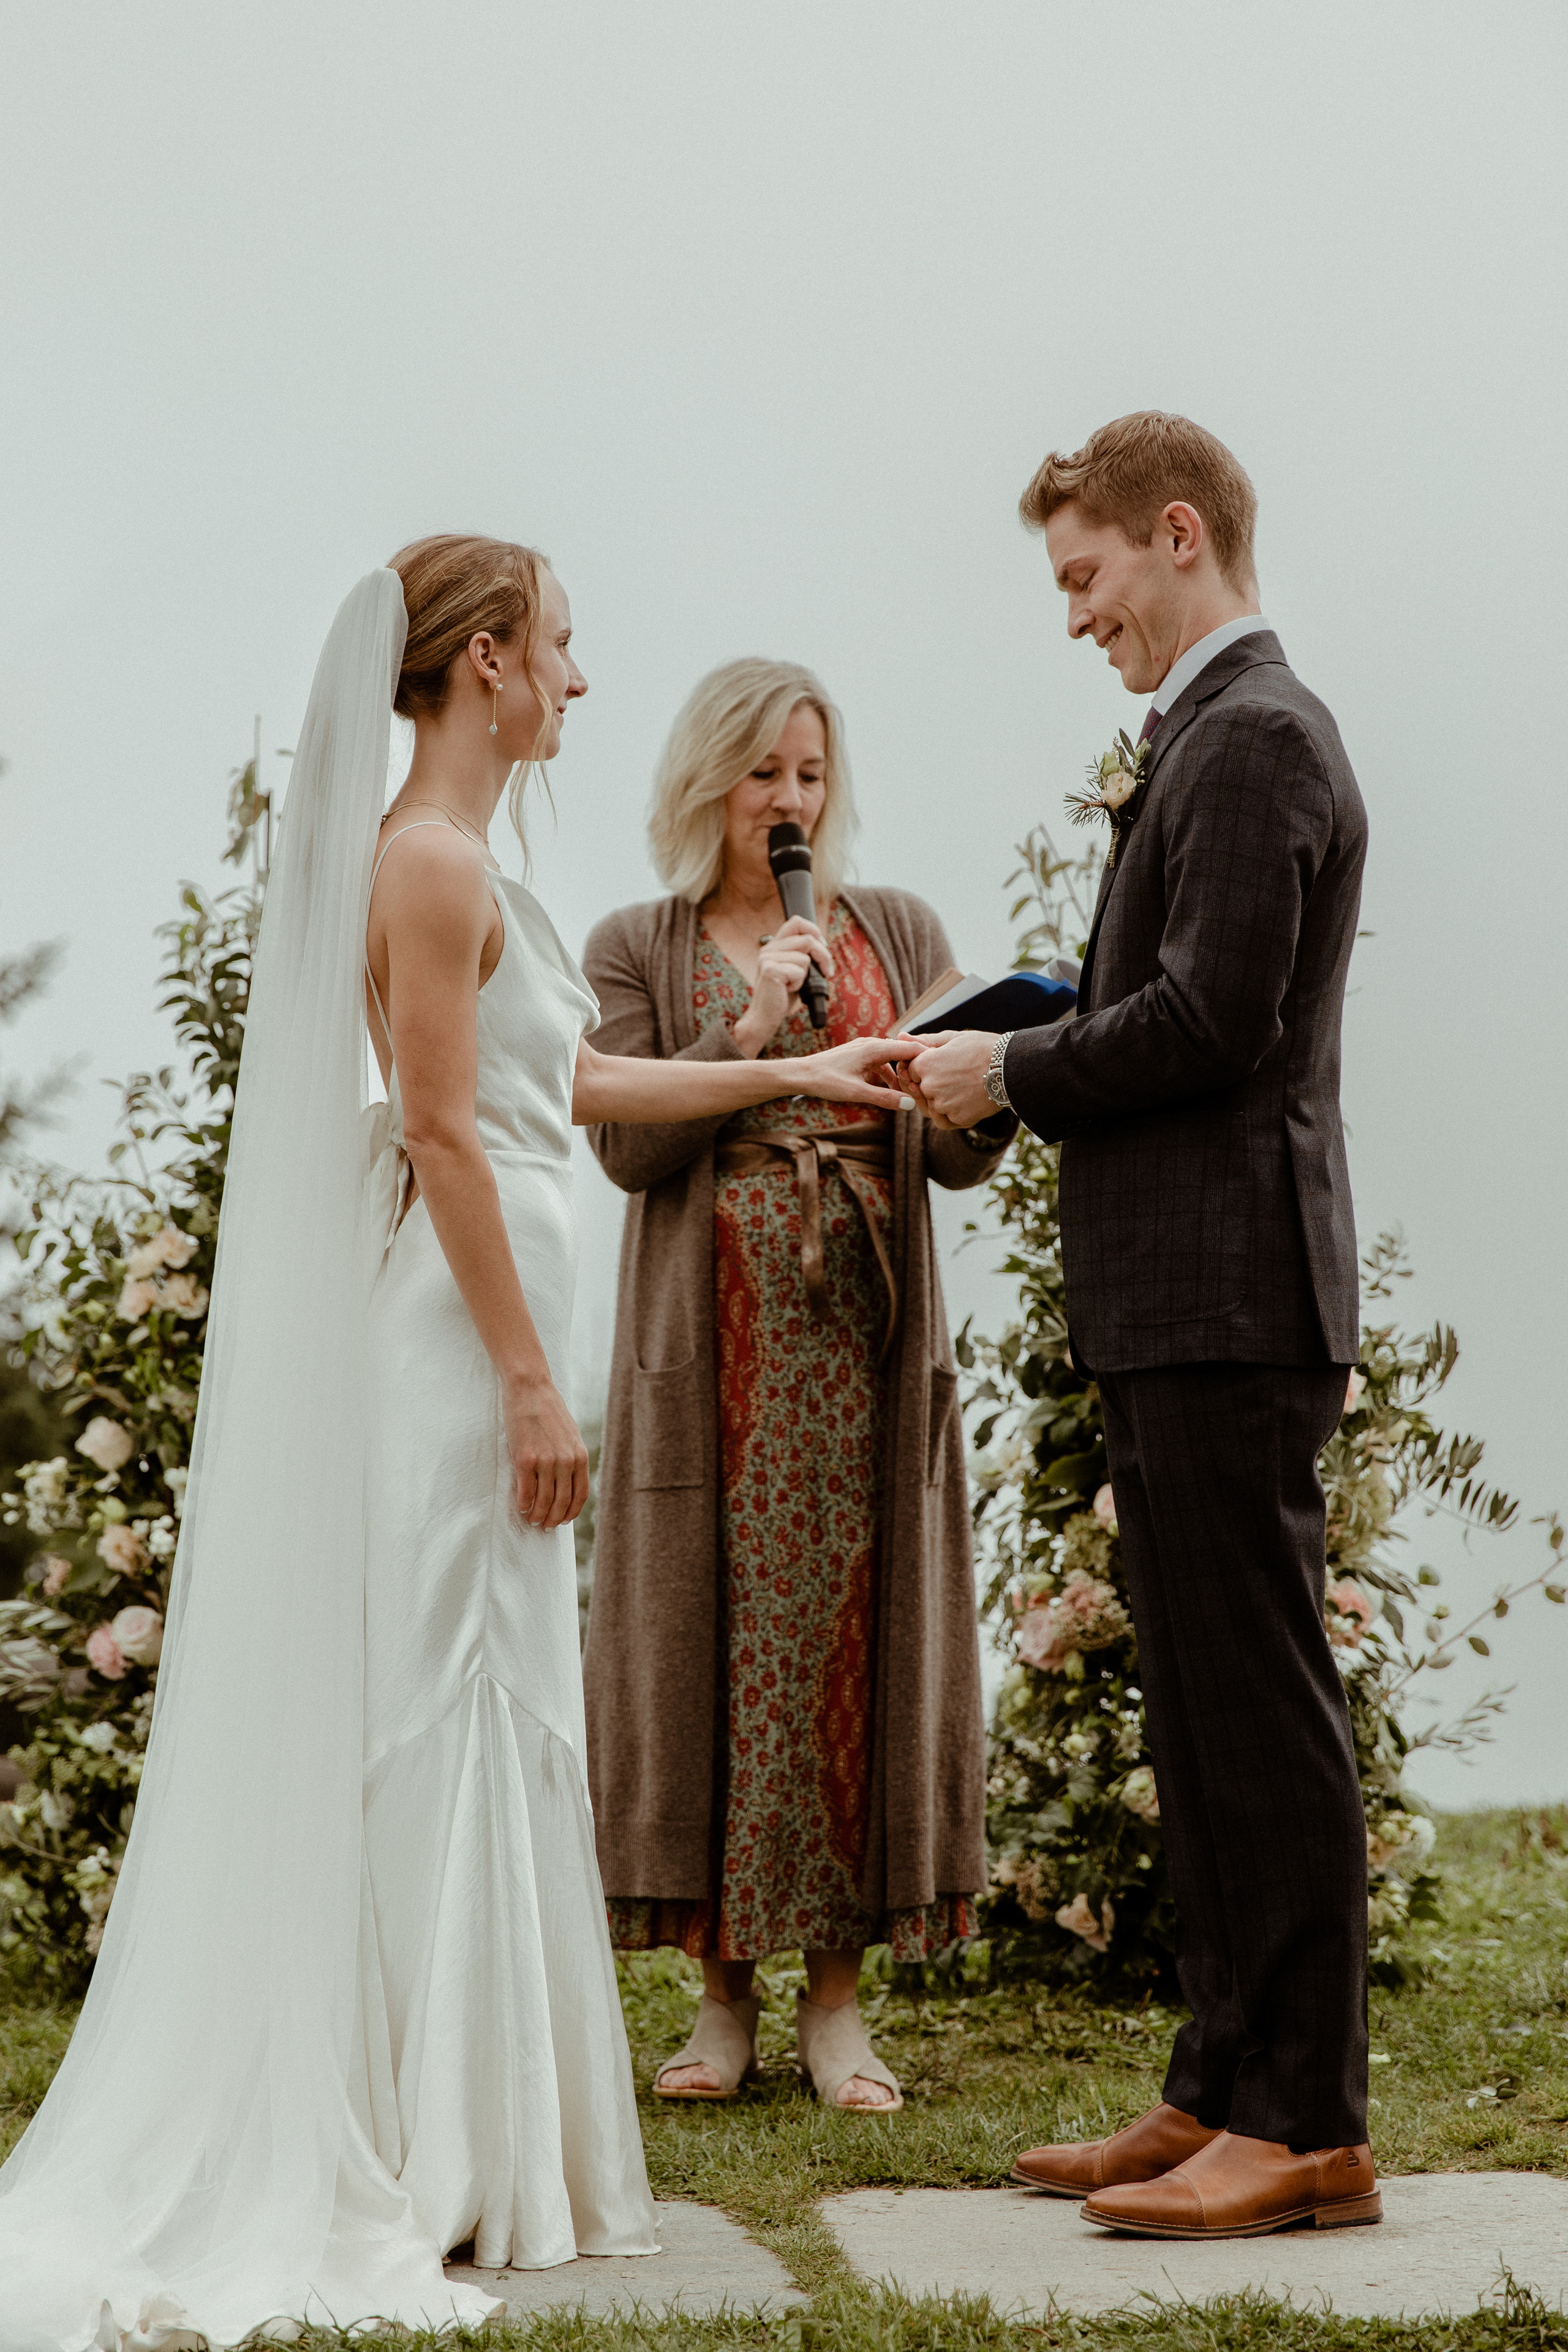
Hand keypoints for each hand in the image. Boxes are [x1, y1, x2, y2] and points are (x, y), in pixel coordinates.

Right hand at [504, 1375, 589, 1529]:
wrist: (530, 1389)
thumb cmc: (548, 1410)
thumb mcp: (570, 1434)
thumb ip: (572, 1457)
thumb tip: (567, 1482)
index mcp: (580, 1456)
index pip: (580, 1495)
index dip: (571, 1512)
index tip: (563, 1520)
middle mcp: (566, 1462)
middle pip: (562, 1503)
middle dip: (553, 1519)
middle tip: (545, 1526)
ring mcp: (546, 1462)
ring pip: (543, 1502)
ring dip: (537, 1516)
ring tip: (532, 1520)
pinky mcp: (525, 1459)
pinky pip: (525, 1492)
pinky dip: (523, 1505)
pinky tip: (521, 1508)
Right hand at [732, 917, 833, 1055]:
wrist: (764, 1017)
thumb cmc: (781, 996)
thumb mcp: (794, 971)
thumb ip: (802, 955)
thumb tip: (823, 945)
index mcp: (774, 946)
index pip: (796, 922)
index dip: (814, 931)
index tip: (823, 946)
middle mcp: (769, 949)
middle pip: (807, 939)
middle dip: (824, 956)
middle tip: (827, 971)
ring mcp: (768, 958)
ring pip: (805, 958)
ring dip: (807, 975)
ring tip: (794, 985)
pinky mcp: (771, 970)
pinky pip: (799, 971)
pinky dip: (799, 984)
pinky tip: (788, 990)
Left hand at [795, 1034, 923, 1109]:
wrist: (802, 1074)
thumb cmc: (826, 1081)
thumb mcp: (857, 1092)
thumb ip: (885, 1098)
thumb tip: (909, 1104)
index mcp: (874, 1048)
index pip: (909, 1048)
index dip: (925, 1059)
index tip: (938, 1072)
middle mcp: (871, 1044)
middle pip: (902, 1051)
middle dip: (915, 1067)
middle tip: (926, 1084)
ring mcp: (864, 1048)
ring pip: (891, 1057)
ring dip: (900, 1072)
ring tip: (909, 1090)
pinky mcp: (858, 1054)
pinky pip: (880, 1061)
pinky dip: (888, 1073)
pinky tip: (889, 1088)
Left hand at [905, 1031, 998, 1129]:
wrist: (1012, 1067)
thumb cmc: (983, 1048)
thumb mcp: (952, 1038)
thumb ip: (924, 1041)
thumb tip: (900, 1036)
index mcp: (925, 1064)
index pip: (911, 1070)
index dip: (924, 1067)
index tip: (942, 1064)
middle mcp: (930, 1085)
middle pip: (919, 1089)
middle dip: (931, 1084)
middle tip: (953, 1077)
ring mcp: (943, 1104)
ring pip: (930, 1106)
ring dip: (941, 1100)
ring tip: (961, 1087)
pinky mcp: (957, 1119)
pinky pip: (943, 1120)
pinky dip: (950, 1114)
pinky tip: (962, 1102)